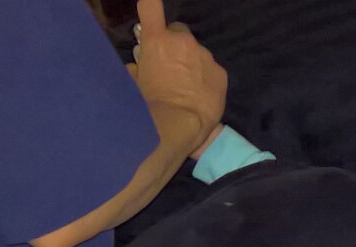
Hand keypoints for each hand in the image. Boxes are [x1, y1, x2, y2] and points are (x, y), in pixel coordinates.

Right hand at [129, 0, 225, 155]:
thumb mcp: (134, 84)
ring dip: (191, 63)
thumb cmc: (149, 104)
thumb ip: (136, 70)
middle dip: (174, 45)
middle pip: (178, 33)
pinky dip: (206, 78)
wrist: (178, 125)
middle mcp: (182, 41)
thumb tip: (135, 70)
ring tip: (187, 87)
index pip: (151, 6)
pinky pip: (211, 70)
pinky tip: (201, 95)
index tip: (150, 5)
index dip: (150, 4)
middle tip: (170, 67)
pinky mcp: (221, 72)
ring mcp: (205, 55)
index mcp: (156, 40)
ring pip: (197, 53)